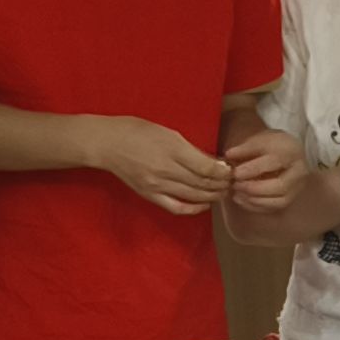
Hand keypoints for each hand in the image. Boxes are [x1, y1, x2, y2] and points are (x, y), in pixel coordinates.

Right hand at [96, 117, 236, 214]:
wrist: (106, 143)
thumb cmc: (136, 130)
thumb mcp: (166, 131)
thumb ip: (189, 147)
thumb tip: (211, 161)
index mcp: (171, 149)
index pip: (206, 167)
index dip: (222, 171)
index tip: (231, 169)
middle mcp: (166, 169)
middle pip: (203, 183)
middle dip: (222, 184)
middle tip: (232, 182)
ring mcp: (157, 185)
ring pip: (193, 196)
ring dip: (213, 196)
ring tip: (223, 192)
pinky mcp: (150, 195)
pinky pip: (176, 207)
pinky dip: (194, 208)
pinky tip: (204, 205)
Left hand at [222, 125, 306, 219]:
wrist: (291, 153)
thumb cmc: (273, 145)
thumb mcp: (260, 140)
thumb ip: (245, 148)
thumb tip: (228, 156)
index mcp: (292, 152)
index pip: (274, 162)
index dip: (253, 169)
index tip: (235, 173)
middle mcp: (299, 172)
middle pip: (279, 186)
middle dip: (254, 188)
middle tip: (235, 185)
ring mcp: (297, 188)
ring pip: (279, 201)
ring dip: (255, 200)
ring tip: (237, 193)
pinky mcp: (291, 199)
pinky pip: (274, 208)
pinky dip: (256, 206)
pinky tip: (242, 199)